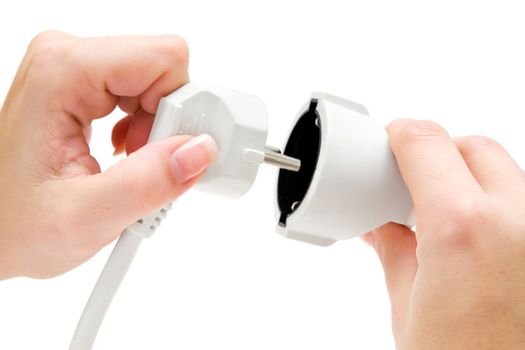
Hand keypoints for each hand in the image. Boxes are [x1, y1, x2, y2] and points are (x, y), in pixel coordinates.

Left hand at [0, 32, 217, 278]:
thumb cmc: (11, 224)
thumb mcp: (84, 218)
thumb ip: (147, 184)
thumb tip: (200, 150)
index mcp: (62, 73)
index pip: (163, 58)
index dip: (179, 108)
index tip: (167, 152)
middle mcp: (66, 57)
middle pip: (162, 66)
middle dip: (170, 121)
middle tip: (147, 165)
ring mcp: (74, 68)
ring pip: (156, 79)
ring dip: (159, 128)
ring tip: (133, 165)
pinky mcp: (82, 83)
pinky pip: (141, 90)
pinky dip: (147, 127)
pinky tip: (128, 155)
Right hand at [364, 120, 524, 348]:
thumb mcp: (409, 308)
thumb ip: (393, 250)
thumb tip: (379, 225)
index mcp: (463, 228)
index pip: (425, 142)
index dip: (398, 136)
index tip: (387, 146)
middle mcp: (517, 220)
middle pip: (470, 146)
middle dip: (435, 153)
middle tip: (408, 184)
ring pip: (503, 171)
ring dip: (467, 179)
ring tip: (439, 215)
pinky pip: (522, 204)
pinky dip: (493, 205)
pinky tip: (472, 237)